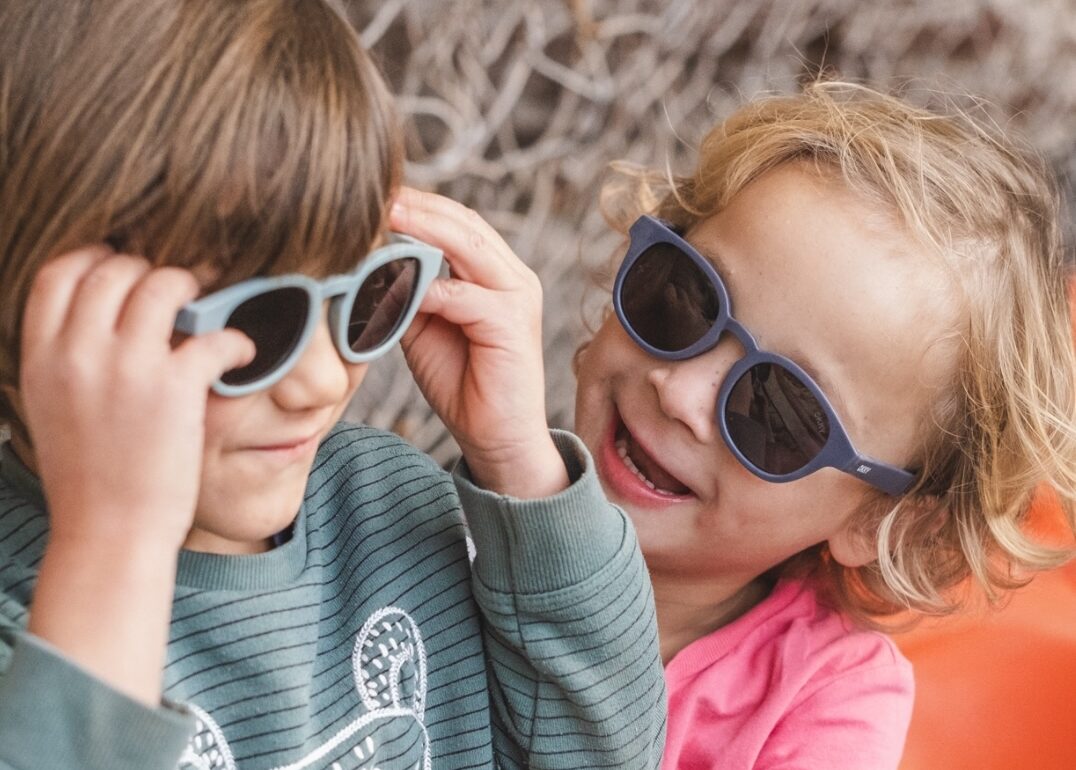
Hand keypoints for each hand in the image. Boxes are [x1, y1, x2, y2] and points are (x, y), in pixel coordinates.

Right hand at [18, 246, 253, 552]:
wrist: (108, 533)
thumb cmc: (86, 478)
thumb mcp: (49, 407)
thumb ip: (64, 359)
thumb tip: (91, 322)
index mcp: (43, 357)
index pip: (59, 274)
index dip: (93, 256)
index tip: (118, 261)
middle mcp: (80, 353)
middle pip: (114, 270)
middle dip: (148, 269)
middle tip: (174, 285)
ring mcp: (129, 367)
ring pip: (164, 285)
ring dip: (191, 286)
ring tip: (207, 304)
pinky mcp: (176, 387)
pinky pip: (214, 335)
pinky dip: (235, 339)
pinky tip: (240, 353)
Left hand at [390, 188, 567, 497]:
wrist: (498, 438)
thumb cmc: (462, 383)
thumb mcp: (423, 326)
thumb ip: (406, 291)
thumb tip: (366, 260)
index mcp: (495, 272)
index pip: (457, 221)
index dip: (417, 205)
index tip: (372, 194)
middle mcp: (513, 276)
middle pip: (463, 222)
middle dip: (416, 206)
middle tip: (373, 193)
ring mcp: (517, 296)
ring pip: (467, 246)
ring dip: (422, 230)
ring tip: (382, 217)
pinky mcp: (511, 323)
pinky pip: (462, 295)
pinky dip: (426, 288)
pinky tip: (394, 284)